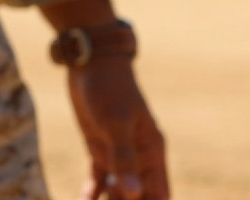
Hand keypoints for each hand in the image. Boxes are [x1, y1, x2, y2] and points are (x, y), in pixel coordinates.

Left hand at [68, 56, 167, 199]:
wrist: (89, 63)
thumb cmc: (108, 89)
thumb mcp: (115, 123)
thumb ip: (124, 158)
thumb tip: (134, 193)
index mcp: (152, 151)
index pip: (160, 193)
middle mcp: (139, 156)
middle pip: (140, 195)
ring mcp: (119, 153)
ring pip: (120, 190)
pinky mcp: (100, 147)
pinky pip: (99, 178)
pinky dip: (93, 192)